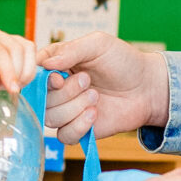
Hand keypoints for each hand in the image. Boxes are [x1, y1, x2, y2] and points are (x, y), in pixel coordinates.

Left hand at [0, 26, 37, 106]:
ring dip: (25, 70)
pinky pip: (27, 51)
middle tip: (7, 89)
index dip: (8, 71)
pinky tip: (15, 78)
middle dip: (18, 73)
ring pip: (26, 48)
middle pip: (16, 49)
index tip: (12, 89)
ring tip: (10, 84)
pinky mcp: (10, 43)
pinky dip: (27, 66)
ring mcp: (2, 36)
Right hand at [39, 32, 169, 143]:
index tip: (60, 77)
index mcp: (57, 65)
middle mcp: (58, 89)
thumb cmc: (123, 61)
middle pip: (41, 99)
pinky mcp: (79, 129)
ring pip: (51, 118)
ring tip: (95, 96)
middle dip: (65, 92)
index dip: (41, 80)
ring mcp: (67, 110)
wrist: (147, 87)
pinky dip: (79, 125)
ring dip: (74, 107)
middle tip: (88, 81)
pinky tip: (95, 114)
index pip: (32, 75)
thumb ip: (70, 50)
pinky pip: (64, 136)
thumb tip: (46, 64)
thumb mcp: (98, 44)